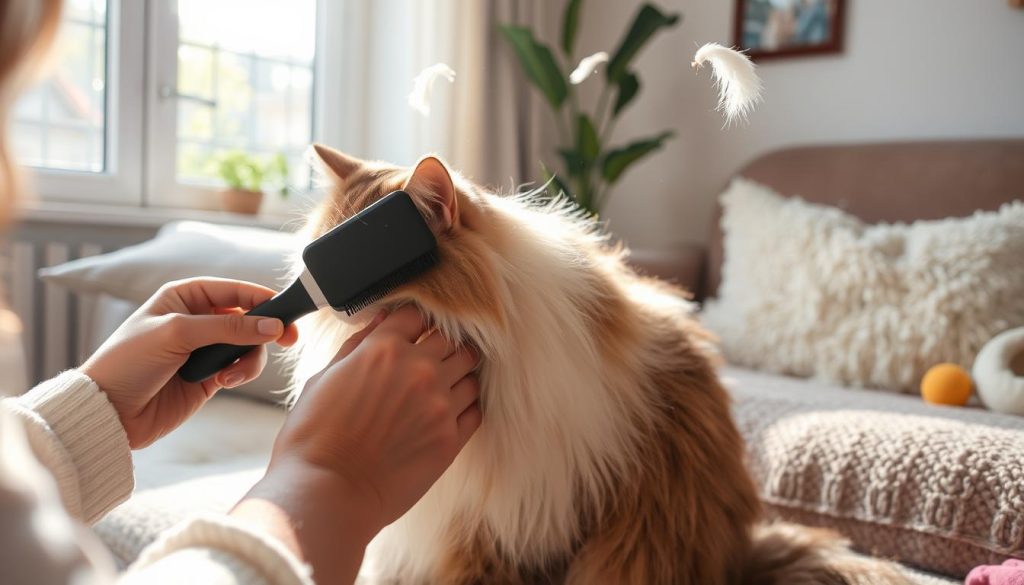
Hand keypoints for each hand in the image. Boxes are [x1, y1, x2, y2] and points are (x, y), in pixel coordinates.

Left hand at [81, 278, 297, 448]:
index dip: (260, 297)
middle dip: (265, 329)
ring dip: (249, 358)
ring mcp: (205, 349)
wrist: (109, 411)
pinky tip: (224, 381)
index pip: (233, 290)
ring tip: (231, 373)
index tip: (286, 309)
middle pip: (248, 317)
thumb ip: (228, 328)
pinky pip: (240, 367)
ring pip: (249, 345)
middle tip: (288, 338)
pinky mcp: (210, 376)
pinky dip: (240, 373)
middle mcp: (197, 320)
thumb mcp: (177, 334)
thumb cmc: (130, 361)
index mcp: (184, 298)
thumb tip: (272, 325)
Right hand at [232, 305, 480, 582]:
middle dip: (442, 345)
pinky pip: (476, 409)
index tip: (411, 333)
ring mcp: (440, 404)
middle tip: (431, 359)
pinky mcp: (451, 439)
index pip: (416, 315)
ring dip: (459, 373)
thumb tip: (382, 320)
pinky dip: (467, 405)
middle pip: (452, 340)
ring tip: (443, 385)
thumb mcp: (324, 378)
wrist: (325, 493)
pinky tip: (449, 411)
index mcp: (383, 349)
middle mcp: (419, 370)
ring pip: (471, 371)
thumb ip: (358, 344)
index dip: (414, 323)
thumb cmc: (313, 438)